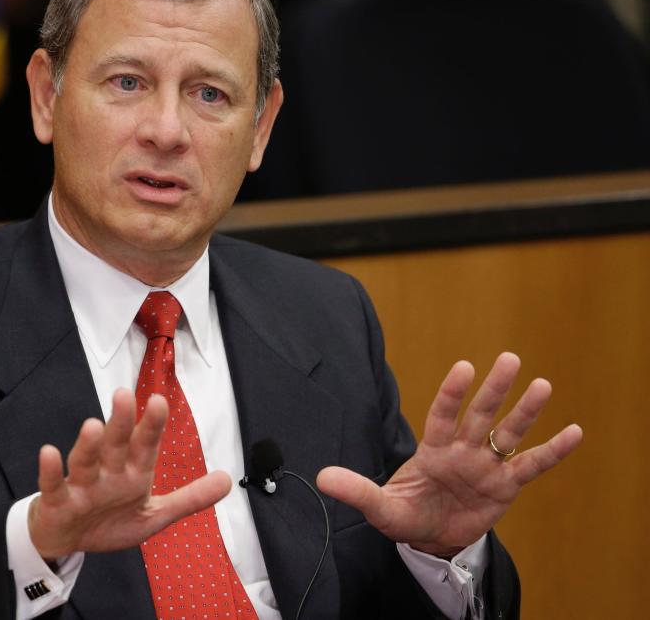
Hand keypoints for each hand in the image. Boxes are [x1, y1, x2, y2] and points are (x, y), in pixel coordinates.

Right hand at [27, 387, 230, 560]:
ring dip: (88, 444)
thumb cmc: (110, 520)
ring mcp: (81, 484)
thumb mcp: (154, 515)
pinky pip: (53, 484)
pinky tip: (48, 452)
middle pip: (116, 444)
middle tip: (124, 395)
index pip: (146, 445)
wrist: (68, 541)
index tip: (160, 401)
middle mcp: (108, 471)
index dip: (152, 425)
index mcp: (132, 472)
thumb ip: (190, 498)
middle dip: (121, 423)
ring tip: (93, 425)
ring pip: (85, 460)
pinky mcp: (58, 501)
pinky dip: (49, 470)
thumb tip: (228, 480)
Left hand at [316, 352, 582, 556]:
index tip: (464, 366)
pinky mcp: (505, 486)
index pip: (442, 415)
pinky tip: (574, 431)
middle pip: (480, 415)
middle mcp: (462, 450)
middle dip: (494, 389)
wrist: (430, 538)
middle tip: (510, 358)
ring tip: (543, 384)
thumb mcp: (379, 507)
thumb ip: (357, 490)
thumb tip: (322, 478)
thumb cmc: (405, 514)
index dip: (452, 393)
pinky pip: (531, 466)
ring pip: (508, 433)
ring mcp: (486, 466)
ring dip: (525, 411)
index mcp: (432, 450)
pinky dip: (552, 451)